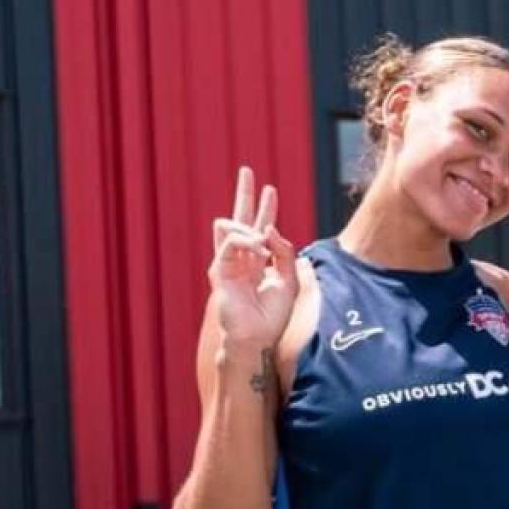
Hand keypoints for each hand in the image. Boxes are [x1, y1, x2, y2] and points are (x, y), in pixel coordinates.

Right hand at [210, 166, 298, 352]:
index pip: (262, 228)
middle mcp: (242, 259)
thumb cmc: (272, 316)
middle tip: (247, 171)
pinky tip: (259, 249)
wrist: (256, 338)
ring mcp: (229, 263)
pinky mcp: (220, 269)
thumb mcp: (289, 280)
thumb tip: (271, 229)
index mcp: (259, 262)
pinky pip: (231, 242)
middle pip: (241, 219)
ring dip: (251, 227)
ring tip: (263, 240)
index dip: (266, 209)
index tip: (271, 189)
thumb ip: (284, 253)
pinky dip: (247, 241)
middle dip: (244, 194)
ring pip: (231, 226)